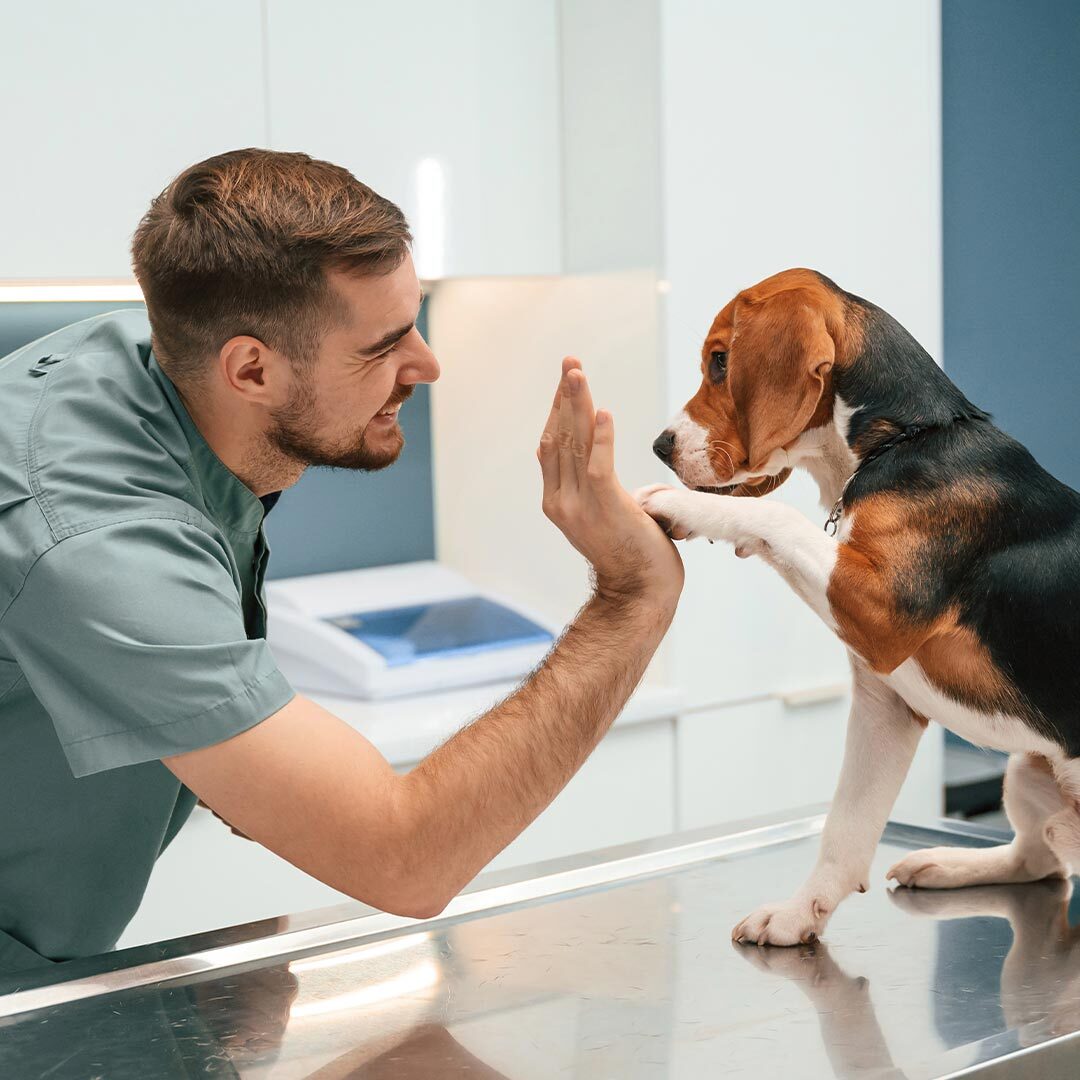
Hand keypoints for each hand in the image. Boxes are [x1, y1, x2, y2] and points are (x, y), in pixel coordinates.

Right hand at [537, 357, 683, 608]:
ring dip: (577, 406)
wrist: (640, 592)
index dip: (557, 410)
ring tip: (577, 374)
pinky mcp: (605, 509)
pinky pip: (599, 466)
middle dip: (564, 397)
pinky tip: (605, 411)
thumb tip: (576, 453)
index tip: (566, 381)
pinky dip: (602, 437)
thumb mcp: (602, 513)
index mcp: (556, 501)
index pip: (551, 445)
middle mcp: (560, 501)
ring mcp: (579, 507)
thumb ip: (588, 484)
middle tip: (570, 363)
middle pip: (559, 437)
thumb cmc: (630, 552)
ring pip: (575, 445)